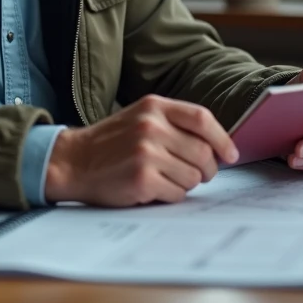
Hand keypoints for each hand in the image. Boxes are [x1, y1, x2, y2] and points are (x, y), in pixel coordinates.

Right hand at [44, 95, 238, 205]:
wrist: (72, 162)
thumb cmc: (111, 143)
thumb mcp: (140, 118)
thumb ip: (173, 124)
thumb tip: (217, 145)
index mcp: (154, 106)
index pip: (202, 118)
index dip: (222, 139)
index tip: (230, 155)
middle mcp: (151, 126)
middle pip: (203, 151)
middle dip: (207, 169)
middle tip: (197, 175)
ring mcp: (146, 152)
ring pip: (193, 176)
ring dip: (185, 183)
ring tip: (165, 179)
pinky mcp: (142, 179)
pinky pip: (177, 193)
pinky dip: (170, 195)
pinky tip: (153, 189)